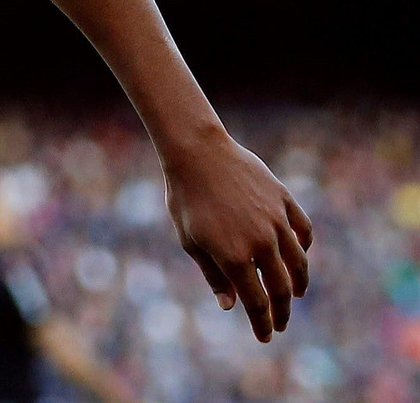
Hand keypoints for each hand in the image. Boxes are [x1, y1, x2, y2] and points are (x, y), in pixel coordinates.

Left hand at [163, 131, 311, 341]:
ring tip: (297, 295)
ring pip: (298, 262)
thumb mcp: (190, 240)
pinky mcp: (284, 201)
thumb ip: (214, 275)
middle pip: (281, 288)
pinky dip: (304, 247)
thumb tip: (230, 306)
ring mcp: (276, 221)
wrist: (197, 152)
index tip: (266, 337)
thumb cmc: (186, 198)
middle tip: (281, 324)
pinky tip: (300, 256)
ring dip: (299, 283)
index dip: (263, 323)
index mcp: (234, 256)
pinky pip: (303, 230)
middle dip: (282, 311)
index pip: (257, 302)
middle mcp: (261, 242)